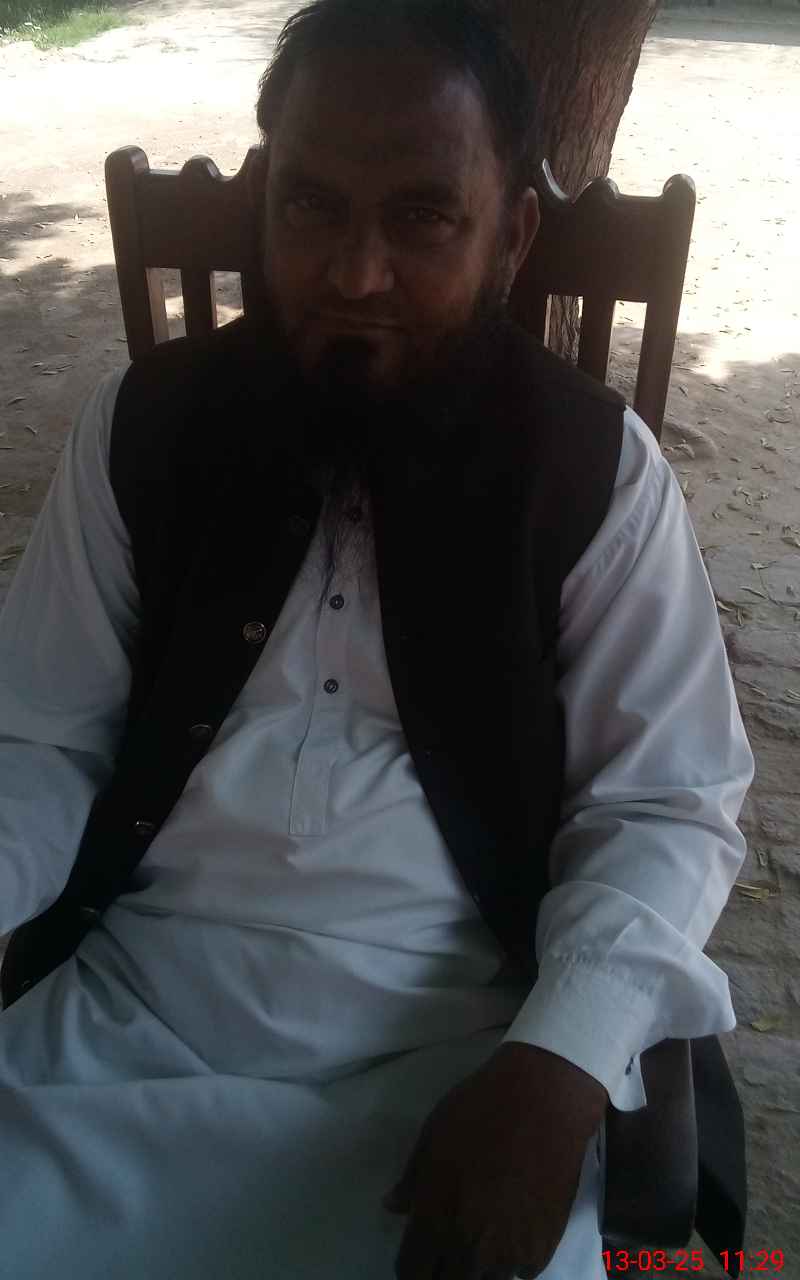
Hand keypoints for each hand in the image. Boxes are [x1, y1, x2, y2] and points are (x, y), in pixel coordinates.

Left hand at [382, 1041, 607, 1279]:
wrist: (545, 1099)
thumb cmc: (480, 1109)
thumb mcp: (432, 1135)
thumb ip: (412, 1180)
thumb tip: (394, 1206)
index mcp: (435, 1219)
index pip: (412, 1272)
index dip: (412, 1265)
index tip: (419, 1251)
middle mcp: (469, 1248)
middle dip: (443, 1269)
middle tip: (450, 1244)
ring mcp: (509, 1254)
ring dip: (479, 1267)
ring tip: (483, 1237)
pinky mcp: (543, 1248)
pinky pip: (520, 1272)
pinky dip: (513, 1260)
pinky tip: (512, 1230)